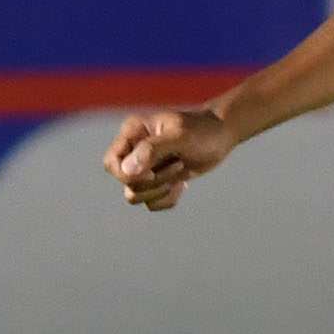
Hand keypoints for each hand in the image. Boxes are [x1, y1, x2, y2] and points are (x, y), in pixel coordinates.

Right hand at [105, 107, 237, 211]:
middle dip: (154, 181)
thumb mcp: (180, 136)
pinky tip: (182, 185)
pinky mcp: (156, 181)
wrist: (222, 136)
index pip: (112, 164)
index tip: (153, 171)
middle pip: (125, 182)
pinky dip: (167, 199)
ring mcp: (143, 166)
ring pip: (135, 195)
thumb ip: (152, 150)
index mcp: (132, 132)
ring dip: (160, 190)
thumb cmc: (203, 131)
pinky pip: (150, 203)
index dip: (129, 175)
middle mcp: (133, 149)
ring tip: (181, 171)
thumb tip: (127, 171)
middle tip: (178, 165)